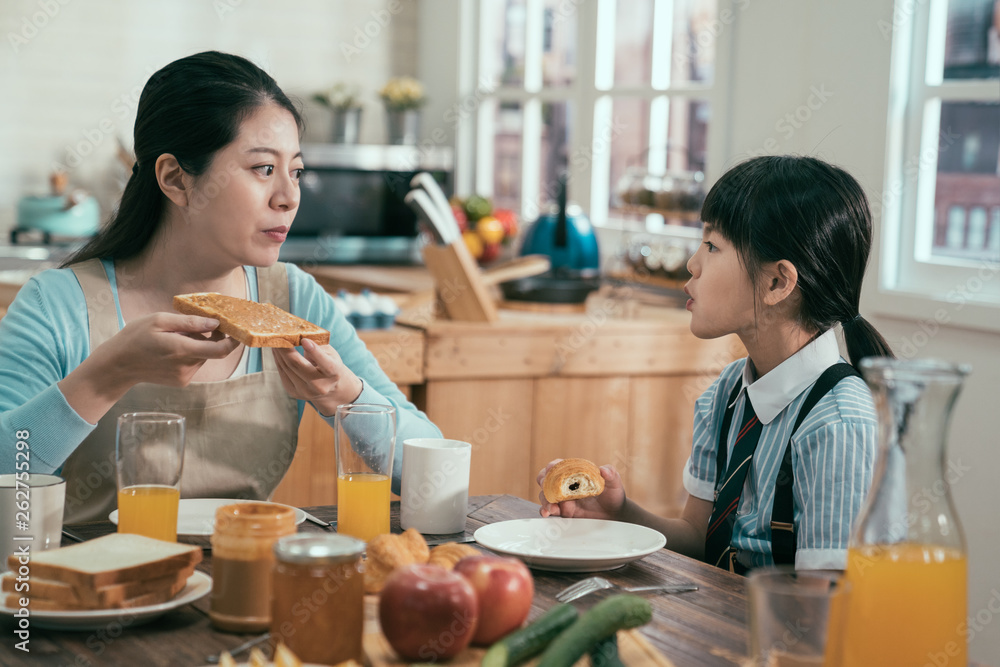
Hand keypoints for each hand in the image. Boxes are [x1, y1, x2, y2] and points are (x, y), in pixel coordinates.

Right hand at [98, 313, 239, 387]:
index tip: (236, 330)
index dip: (233, 341)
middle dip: (208, 336)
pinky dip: (189, 354)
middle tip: (189, 325)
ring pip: (202, 356)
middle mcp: (187, 367)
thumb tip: (215, 323)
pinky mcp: (181, 382)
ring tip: (173, 338)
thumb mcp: (159, 321)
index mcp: (182, 350)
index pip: (220, 350)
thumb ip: (190, 322)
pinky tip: (171, 349)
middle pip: (211, 350)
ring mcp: (185, 377)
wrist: (118, 365)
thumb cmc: (135, 338)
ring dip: (196, 344)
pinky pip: (194, 363)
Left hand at [272, 338, 362, 414]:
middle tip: (278, 335)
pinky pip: (282, 373)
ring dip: (278, 353)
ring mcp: (306, 391)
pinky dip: (278, 360)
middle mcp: (320, 385)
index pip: (325, 364)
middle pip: (298, 365)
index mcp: (333, 373)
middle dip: (285, 349)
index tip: (304, 339)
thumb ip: (317, 345)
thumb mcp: (330, 353)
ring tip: (275, 340)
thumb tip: (300, 336)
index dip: (314, 351)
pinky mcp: (294, 392)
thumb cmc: (329, 363)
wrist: (329, 387)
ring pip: (287, 368)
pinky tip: (276, 351)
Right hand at [536, 459, 626, 519]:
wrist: (615, 514)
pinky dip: (545, 510)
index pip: (558, 466)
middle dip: (543, 481)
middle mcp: (565, 485)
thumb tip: (603, 470)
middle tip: (546, 486)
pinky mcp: (563, 512)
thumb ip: (610, 474)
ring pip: (545, 496)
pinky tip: (548, 513)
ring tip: (552, 507)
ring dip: (545, 499)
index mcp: (574, 474)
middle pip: (546, 479)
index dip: (552, 466)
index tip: (551, 468)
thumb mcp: (614, 482)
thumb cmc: (613, 494)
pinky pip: (549, 510)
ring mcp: (563, 499)